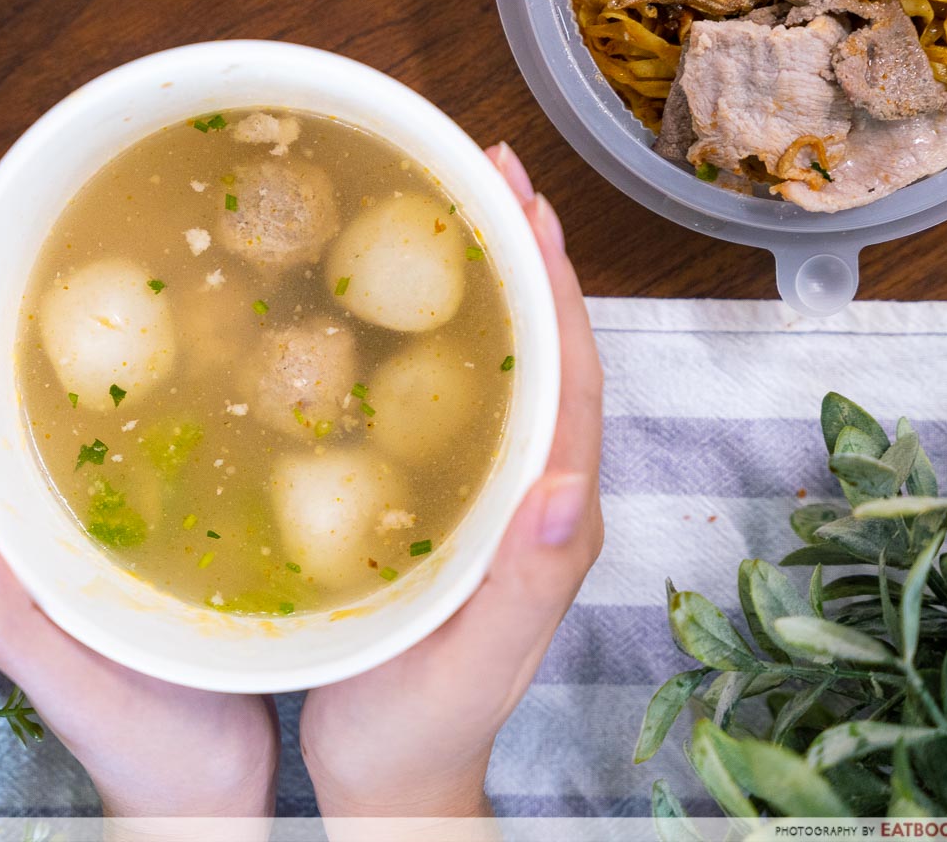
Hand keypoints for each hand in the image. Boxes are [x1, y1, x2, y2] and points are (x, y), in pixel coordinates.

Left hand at [0, 300, 278, 819]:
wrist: (206, 792)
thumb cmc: (145, 752)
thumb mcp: (78, 692)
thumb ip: (7, 622)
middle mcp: (21, 534)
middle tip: (35, 241)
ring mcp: (68, 534)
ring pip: (43, 418)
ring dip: (53, 346)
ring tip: (100, 275)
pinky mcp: (120, 541)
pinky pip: (105, 448)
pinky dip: (122, 393)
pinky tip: (177, 359)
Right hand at [299, 143, 604, 821]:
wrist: (389, 776)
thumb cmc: (425, 728)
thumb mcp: (473, 663)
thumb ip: (529, 582)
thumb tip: (569, 478)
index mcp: (553, 521)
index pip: (572, 378)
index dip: (554, 284)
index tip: (524, 199)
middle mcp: (534, 495)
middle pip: (544, 352)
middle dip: (524, 255)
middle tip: (481, 169)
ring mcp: (490, 498)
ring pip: (498, 368)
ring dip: (481, 285)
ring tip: (438, 211)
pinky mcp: (445, 506)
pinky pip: (448, 405)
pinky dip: (426, 342)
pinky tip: (374, 315)